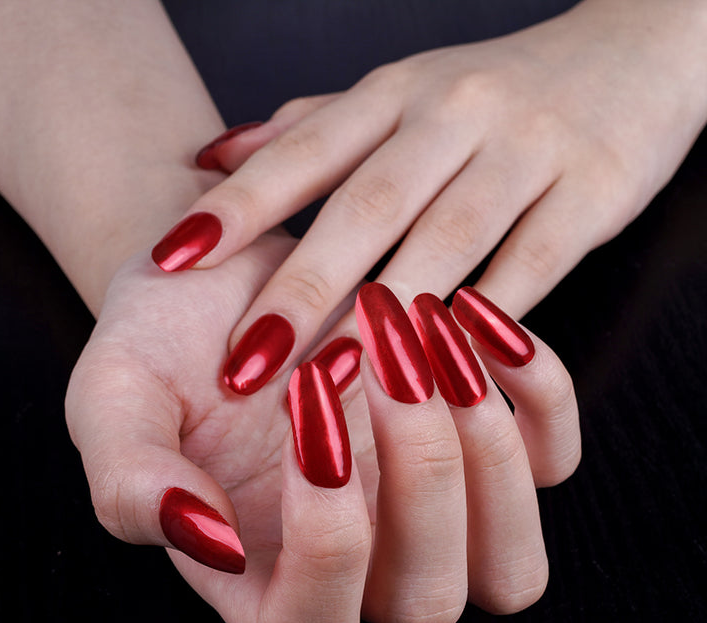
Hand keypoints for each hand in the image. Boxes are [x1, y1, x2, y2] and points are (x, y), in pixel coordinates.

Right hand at [66, 232, 578, 622]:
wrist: (223, 280)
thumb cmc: (163, 343)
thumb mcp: (112, 399)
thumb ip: (130, 479)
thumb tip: (210, 539)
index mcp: (262, 580)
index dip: (326, 539)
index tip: (301, 403)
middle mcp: (361, 565)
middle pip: (431, 602)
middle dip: (419, 474)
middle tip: (372, 355)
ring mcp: (433, 512)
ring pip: (512, 560)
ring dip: (485, 443)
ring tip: (420, 330)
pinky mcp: (484, 446)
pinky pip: (555, 458)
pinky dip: (542, 392)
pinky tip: (475, 321)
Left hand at [149, 0, 706, 396]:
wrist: (631, 57)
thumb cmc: (494, 93)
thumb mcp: (398, 93)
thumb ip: (307, 128)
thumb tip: (211, 159)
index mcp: (394, 94)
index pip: (300, 150)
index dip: (235, 207)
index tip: (173, 263)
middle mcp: (452, 114)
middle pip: (365, 206)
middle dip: (301, 288)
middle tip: (244, 362)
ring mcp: (526, 149)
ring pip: (446, 240)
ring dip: (385, 318)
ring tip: (330, 382)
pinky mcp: (593, 190)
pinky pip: (534, 264)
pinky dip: (487, 319)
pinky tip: (446, 367)